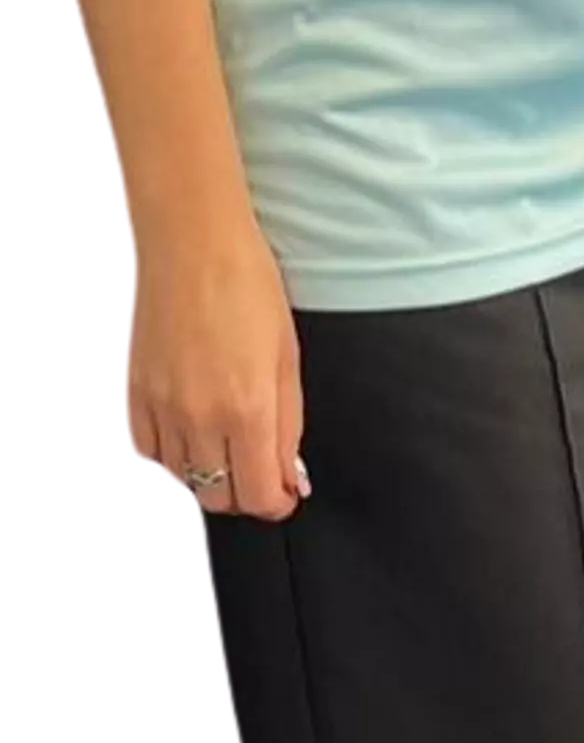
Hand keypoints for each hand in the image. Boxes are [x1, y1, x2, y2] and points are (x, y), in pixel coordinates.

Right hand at [121, 214, 310, 517]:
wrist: (190, 239)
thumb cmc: (245, 282)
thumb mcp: (287, 355)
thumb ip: (288, 425)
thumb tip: (291, 476)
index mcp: (248, 408)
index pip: (258, 497)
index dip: (276, 503)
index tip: (282, 491)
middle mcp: (200, 417)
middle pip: (217, 496)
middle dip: (242, 489)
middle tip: (255, 462)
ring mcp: (160, 406)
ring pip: (179, 478)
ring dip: (204, 470)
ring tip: (220, 435)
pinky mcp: (133, 391)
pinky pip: (145, 450)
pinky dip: (165, 450)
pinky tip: (183, 425)